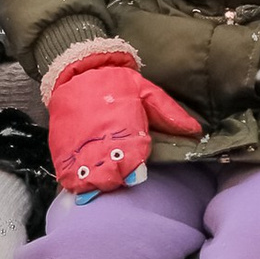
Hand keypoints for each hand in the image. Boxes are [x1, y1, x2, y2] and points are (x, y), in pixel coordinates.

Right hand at [46, 42, 203, 194]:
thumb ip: (170, 113)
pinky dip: (74, 182)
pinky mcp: (63, 149)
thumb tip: (196, 131)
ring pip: (89, 176)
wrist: (79, 72)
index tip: (136, 173)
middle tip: (119, 180)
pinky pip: (67, 173)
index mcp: (126, 126)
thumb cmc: (118, 84)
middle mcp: (103, 138)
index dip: (135, 169)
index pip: (134, 157)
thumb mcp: (148, 92)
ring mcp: (80, 145)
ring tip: (101, 185)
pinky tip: (81, 186)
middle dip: (116, 179)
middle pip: (111, 172)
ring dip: (96, 183)